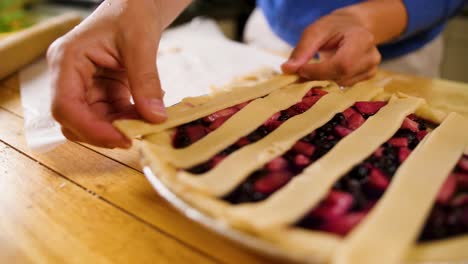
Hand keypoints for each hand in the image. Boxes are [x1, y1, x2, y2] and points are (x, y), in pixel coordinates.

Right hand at [47, 0, 189, 147]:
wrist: (137, 5)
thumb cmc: (132, 12)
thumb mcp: (141, 44)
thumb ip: (146, 81)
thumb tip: (156, 117)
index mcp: (67, 59)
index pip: (65, 106)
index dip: (90, 129)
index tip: (122, 139)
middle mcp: (69, 76)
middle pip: (76, 120)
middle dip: (106, 133)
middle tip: (138, 136)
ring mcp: (84, 85)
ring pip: (94, 122)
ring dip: (120, 128)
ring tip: (147, 123)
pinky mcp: (101, 90)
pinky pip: (110, 115)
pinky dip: (128, 120)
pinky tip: (148, 113)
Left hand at [281, 8, 381, 85]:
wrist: (351, 27)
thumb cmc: (332, 28)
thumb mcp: (315, 31)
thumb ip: (302, 50)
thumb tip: (287, 70)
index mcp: (362, 39)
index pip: (341, 64)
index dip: (318, 71)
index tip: (300, 70)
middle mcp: (371, 56)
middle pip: (341, 76)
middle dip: (318, 78)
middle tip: (302, 73)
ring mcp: (371, 69)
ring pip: (341, 84)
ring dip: (323, 81)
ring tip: (314, 70)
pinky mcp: (367, 78)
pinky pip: (344, 87)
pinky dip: (331, 83)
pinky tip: (326, 73)